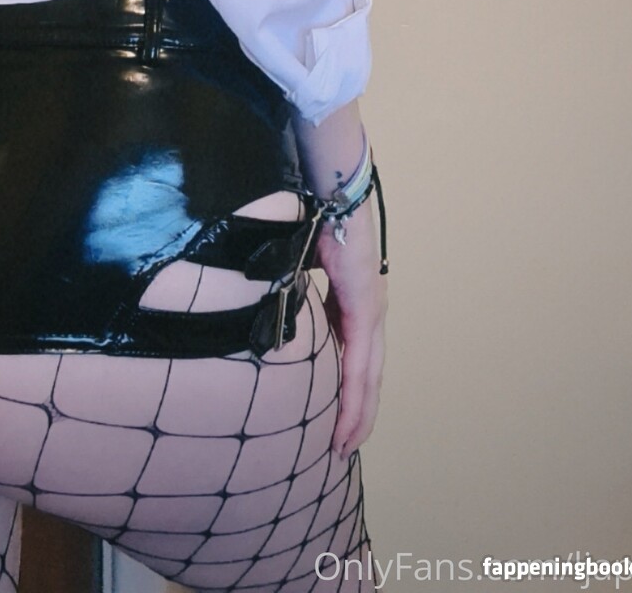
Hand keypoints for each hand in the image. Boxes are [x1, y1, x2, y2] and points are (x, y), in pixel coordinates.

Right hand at [312, 193, 386, 460]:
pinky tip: (349, 418)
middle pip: (367, 376)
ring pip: (367, 375)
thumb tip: (260, 305)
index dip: (347, 392)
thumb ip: (288, 287)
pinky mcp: (365, 304)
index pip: (354, 356)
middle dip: (355, 416)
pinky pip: (360, 361)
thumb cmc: (311, 212)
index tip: (335, 422)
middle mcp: (369, 309)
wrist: (328, 182)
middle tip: (341, 449)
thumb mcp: (297, 262)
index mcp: (353, 298)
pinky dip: (356, 394)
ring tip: (343, 445)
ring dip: (356, 414)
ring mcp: (371, 308)